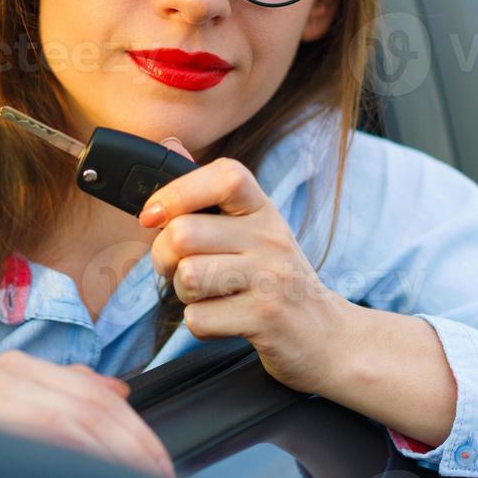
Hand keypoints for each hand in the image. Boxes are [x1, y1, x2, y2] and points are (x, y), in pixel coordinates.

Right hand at [0, 349, 175, 477]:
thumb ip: (61, 397)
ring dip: (114, 464)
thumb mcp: (11, 416)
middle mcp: (2, 376)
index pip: (96, 397)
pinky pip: (41, 442)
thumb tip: (119, 393)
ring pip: (73, 425)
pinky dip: (76, 470)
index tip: (162, 470)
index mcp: (16, 371)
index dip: (137, 436)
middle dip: (135, 451)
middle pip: (92, 409)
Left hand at [138, 137, 358, 395]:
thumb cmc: (273, 277)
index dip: (177, 192)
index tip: (153, 216)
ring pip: (188, 276)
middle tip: (180, 269)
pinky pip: (198, 319)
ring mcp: (272, 278)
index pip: (224, 176)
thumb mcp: (250, 228)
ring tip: (210, 294)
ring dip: (184, 294)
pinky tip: (225, 319)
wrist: (324, 334)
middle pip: (183, 234)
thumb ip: (207, 190)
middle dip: (163, 258)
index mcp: (262, 209)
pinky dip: (200, 324)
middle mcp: (271, 237)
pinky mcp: (265, 319)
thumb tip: (168, 142)